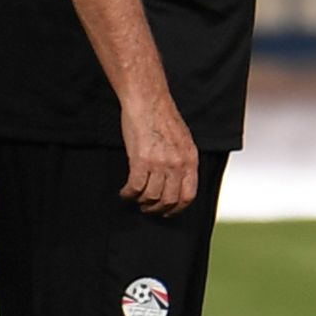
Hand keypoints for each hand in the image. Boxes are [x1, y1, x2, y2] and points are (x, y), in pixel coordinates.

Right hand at [118, 91, 200, 215]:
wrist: (148, 102)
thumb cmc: (162, 118)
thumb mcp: (183, 141)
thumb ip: (182, 160)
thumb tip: (178, 180)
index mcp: (190, 160)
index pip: (189, 195)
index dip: (177, 209)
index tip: (168, 212)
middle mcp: (178, 164)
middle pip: (169, 200)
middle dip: (156, 208)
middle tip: (147, 208)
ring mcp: (160, 163)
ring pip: (151, 197)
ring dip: (141, 202)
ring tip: (135, 198)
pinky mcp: (141, 161)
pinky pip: (135, 187)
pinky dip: (128, 193)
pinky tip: (125, 192)